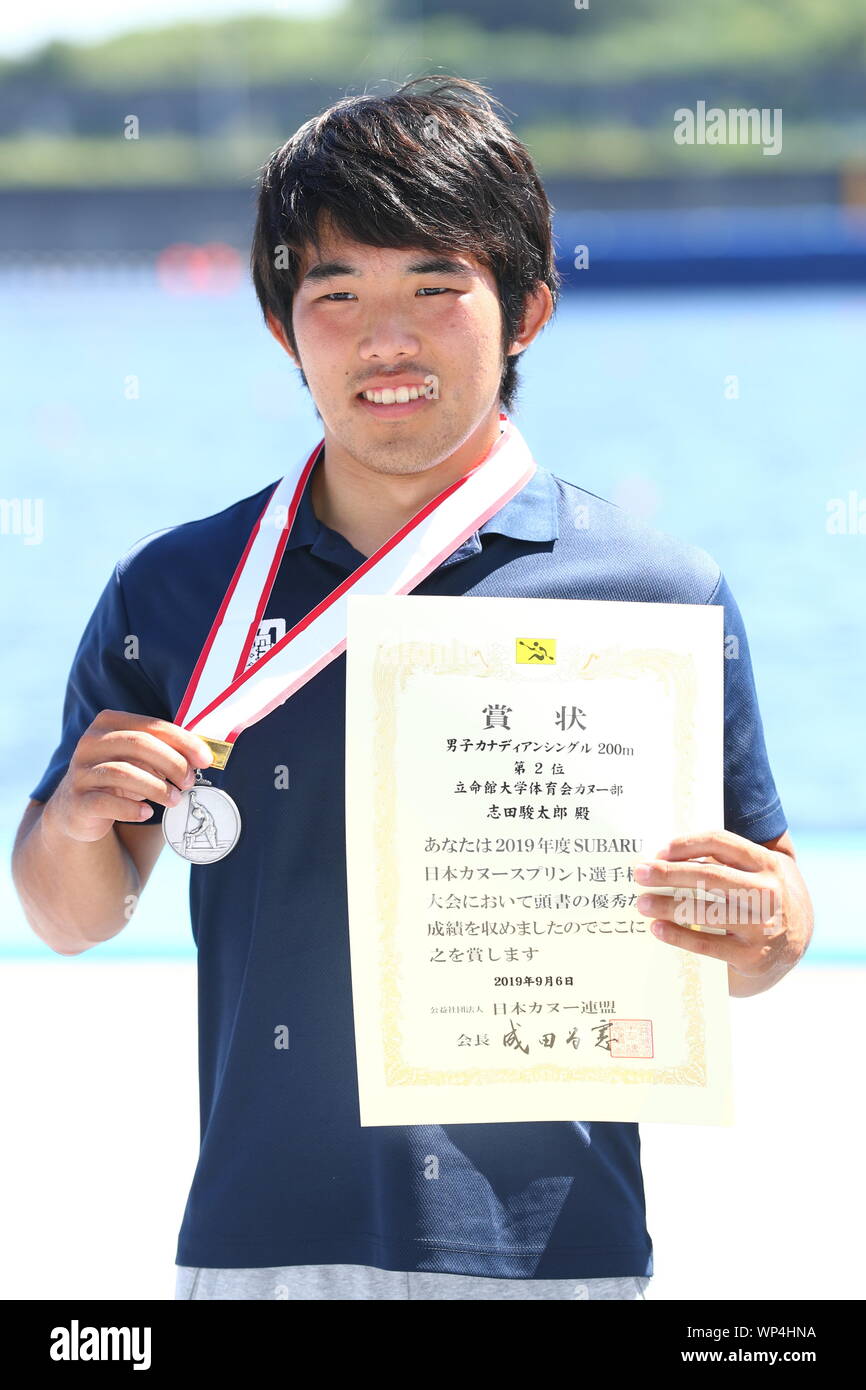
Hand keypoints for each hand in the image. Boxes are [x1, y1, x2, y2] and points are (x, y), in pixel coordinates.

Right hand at [43, 710, 213, 843]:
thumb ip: (167, 752)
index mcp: (108, 723)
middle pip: (139, 744)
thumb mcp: (142, 760)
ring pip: (124, 772)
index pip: (151, 726)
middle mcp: (90, 742)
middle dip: (172, 763)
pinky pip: (106, 802)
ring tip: (174, 800)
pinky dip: (132, 808)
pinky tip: (147, 813)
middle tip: (189, 782)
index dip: (183, 741)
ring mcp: (80, 771)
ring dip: (157, 787)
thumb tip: (203, 756)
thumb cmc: (120, 779)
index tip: (205, 760)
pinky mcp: (76, 801)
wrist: (78, 811)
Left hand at [633, 829, 813, 994]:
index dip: (686, 844)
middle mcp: (768, 892)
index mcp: (766, 863)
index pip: (720, 843)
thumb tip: (667, 855)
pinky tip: (658, 929)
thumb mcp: (758, 871)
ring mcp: (762, 926)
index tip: (658, 851)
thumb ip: (726, 860)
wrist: (796, 943)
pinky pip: (707, 944)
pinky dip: (678, 936)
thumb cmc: (762, 898)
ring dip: (667, 906)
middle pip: (709, 876)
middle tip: (640, 874)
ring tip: (643, 903)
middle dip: (669, 874)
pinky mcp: (752, 956)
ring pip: (705, 911)